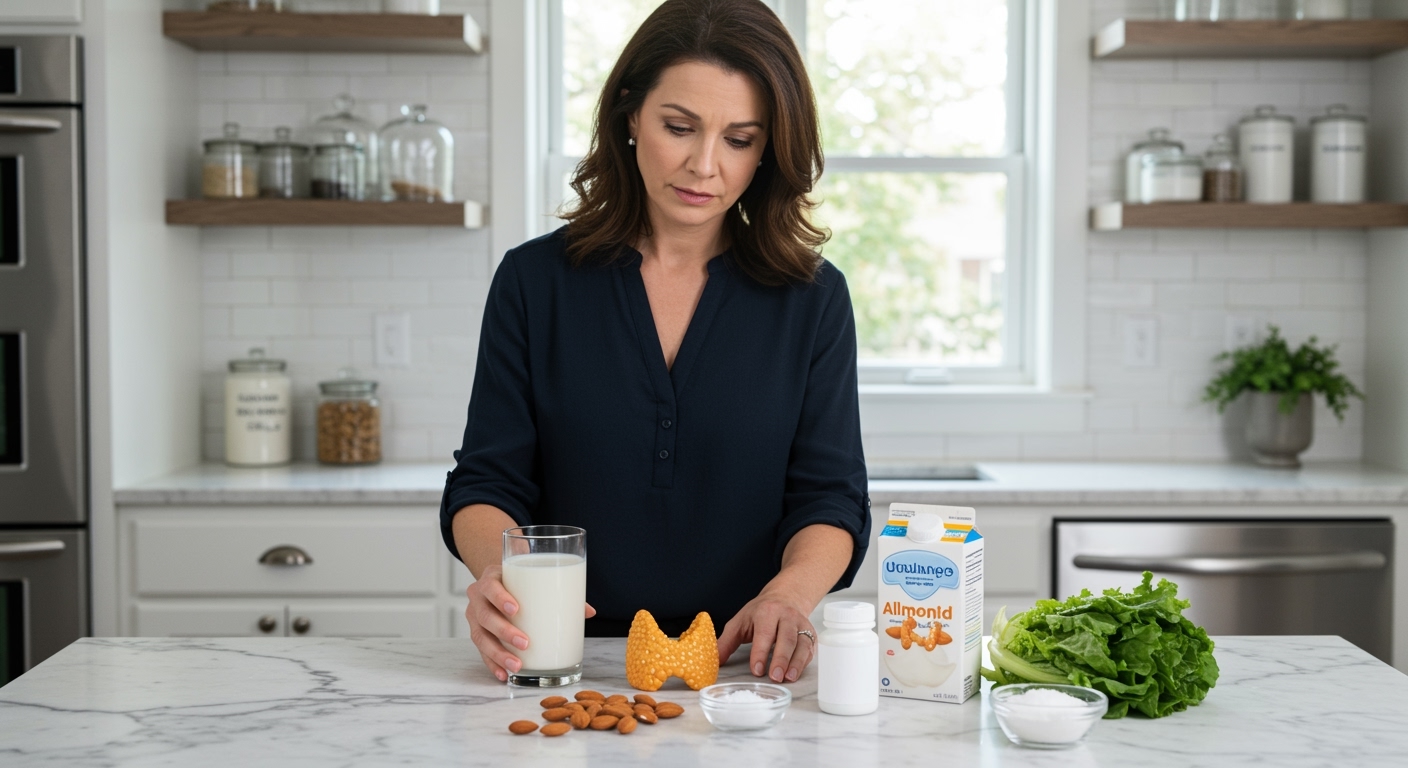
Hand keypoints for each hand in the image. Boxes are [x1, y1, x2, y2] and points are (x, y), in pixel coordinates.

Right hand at [464, 564, 595, 681]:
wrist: (498, 579)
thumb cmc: (518, 579)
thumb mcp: (533, 577)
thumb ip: (559, 591)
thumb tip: (589, 612)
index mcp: (491, 579)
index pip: (490, 587)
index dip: (500, 598)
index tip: (516, 609)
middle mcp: (478, 598)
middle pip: (486, 616)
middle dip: (504, 631)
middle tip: (525, 642)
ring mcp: (474, 617)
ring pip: (481, 637)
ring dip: (498, 654)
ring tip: (517, 665)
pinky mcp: (477, 632)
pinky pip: (481, 651)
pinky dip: (492, 664)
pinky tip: (503, 675)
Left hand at [716, 588, 816, 683]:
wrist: (786, 597)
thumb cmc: (760, 612)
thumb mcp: (740, 622)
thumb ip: (727, 642)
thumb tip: (714, 662)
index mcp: (767, 611)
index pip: (765, 633)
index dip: (760, 652)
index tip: (756, 669)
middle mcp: (787, 616)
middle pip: (787, 638)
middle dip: (781, 658)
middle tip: (774, 677)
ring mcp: (801, 624)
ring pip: (802, 644)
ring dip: (796, 662)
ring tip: (788, 678)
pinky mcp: (811, 634)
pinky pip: (809, 649)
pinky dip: (804, 662)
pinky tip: (796, 673)